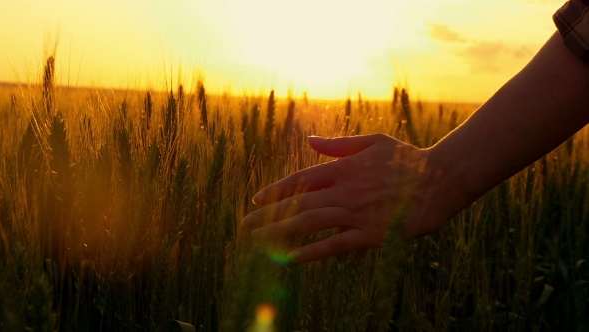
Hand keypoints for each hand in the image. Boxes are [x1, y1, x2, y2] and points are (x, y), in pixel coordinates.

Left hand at [241, 134, 450, 261]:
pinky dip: (311, 252)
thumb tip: (310, 140)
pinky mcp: (370, 235)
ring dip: (280, 233)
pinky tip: (290, 259)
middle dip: (268, 216)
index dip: (276, 191)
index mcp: (343, 168)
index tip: (257, 200)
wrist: (441, 179)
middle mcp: (344, 190)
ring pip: (309, 224)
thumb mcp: (373, 142)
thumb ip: (338, 144)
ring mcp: (356, 213)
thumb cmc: (407, 158)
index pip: (300, 180)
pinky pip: (334, 245)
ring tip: (258, 241)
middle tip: (245, 225)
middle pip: (297, 204)